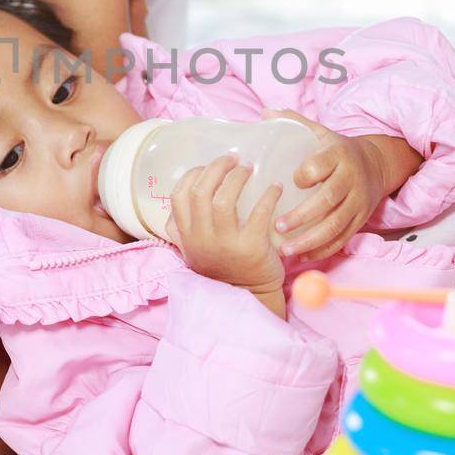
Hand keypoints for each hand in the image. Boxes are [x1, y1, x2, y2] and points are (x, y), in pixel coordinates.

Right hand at [163, 153, 285, 298]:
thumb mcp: (195, 249)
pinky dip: (269, 195)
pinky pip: (259, 213)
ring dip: (237, 177)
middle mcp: (202, 238)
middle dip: (217, 168)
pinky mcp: (251, 248)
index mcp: (187, 235)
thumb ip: (185, 226)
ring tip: (249, 167)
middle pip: (201, 192)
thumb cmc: (224, 266)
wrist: (250, 295)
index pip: (179, 196)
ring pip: (223, 200)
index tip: (211, 166)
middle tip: (234, 159)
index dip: (194, 174)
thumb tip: (185, 192)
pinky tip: (276, 187)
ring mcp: (225, 244)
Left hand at [260, 109, 391, 262]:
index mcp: (338, 154)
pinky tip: (303, 256)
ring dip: (310, 239)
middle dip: (302, 215)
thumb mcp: (320, 133)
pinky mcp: (362, 219)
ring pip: (336, 224)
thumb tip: (264, 113)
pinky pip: (343, 238)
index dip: (306, 174)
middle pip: (328, 199)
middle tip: (278, 226)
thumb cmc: (336, 150)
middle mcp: (351, 178)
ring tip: (286, 249)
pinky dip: (323, 250)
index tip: (288, 182)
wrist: (375, 164)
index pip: (322, 164)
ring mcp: (359, 201)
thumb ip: (294, 123)